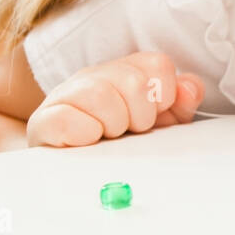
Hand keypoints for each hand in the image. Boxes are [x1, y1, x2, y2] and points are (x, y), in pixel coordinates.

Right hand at [26, 52, 205, 147]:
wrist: (72, 169)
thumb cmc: (119, 145)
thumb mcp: (158, 125)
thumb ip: (180, 105)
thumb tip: (190, 88)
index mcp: (125, 72)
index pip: (158, 65)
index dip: (164, 96)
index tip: (154, 117)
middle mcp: (95, 76)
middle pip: (133, 81)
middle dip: (140, 116)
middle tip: (129, 132)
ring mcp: (67, 95)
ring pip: (100, 94)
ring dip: (112, 125)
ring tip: (108, 137)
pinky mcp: (44, 120)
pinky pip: (66, 118)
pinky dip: (83, 133)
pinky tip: (87, 142)